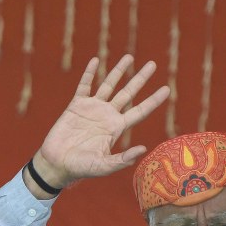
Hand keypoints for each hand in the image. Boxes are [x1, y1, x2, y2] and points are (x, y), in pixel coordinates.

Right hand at [31, 55, 169, 190]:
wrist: (58, 163)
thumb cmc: (82, 168)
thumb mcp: (105, 166)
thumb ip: (123, 159)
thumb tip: (143, 149)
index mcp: (117, 128)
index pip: (140, 111)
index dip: (153, 100)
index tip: (167, 89)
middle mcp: (108, 115)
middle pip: (128, 93)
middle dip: (140, 78)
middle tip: (153, 64)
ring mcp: (92, 108)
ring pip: (108, 84)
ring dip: (118, 70)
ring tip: (129, 57)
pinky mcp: (76, 105)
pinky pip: (84, 85)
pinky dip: (90, 73)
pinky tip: (96, 60)